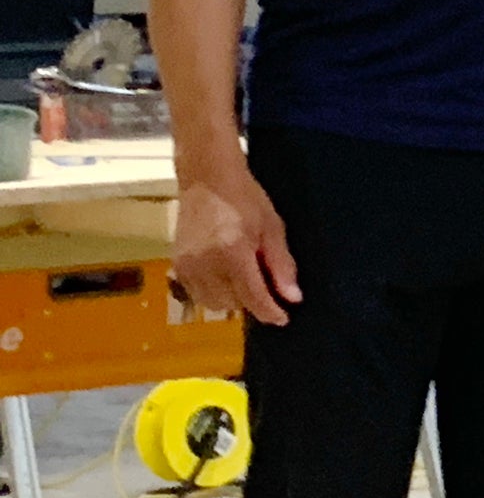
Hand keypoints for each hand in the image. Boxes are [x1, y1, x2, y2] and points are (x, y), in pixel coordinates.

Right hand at [172, 160, 300, 325]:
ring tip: (244, 273)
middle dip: (252, 300)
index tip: (284, 318)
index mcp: (232, 252)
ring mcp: (187, 266)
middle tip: (264, 280)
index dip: (270, 312)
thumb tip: (292, 298)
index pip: (252, 297)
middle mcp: (205, 264)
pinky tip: (225, 273)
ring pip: (214, 304)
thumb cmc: (245, 198)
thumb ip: (281, 265)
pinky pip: (197, 295)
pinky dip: (214, 292)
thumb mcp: (273, 227)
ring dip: (233, 298)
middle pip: (234, 303)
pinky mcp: (177, 266)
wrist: (206, 179)